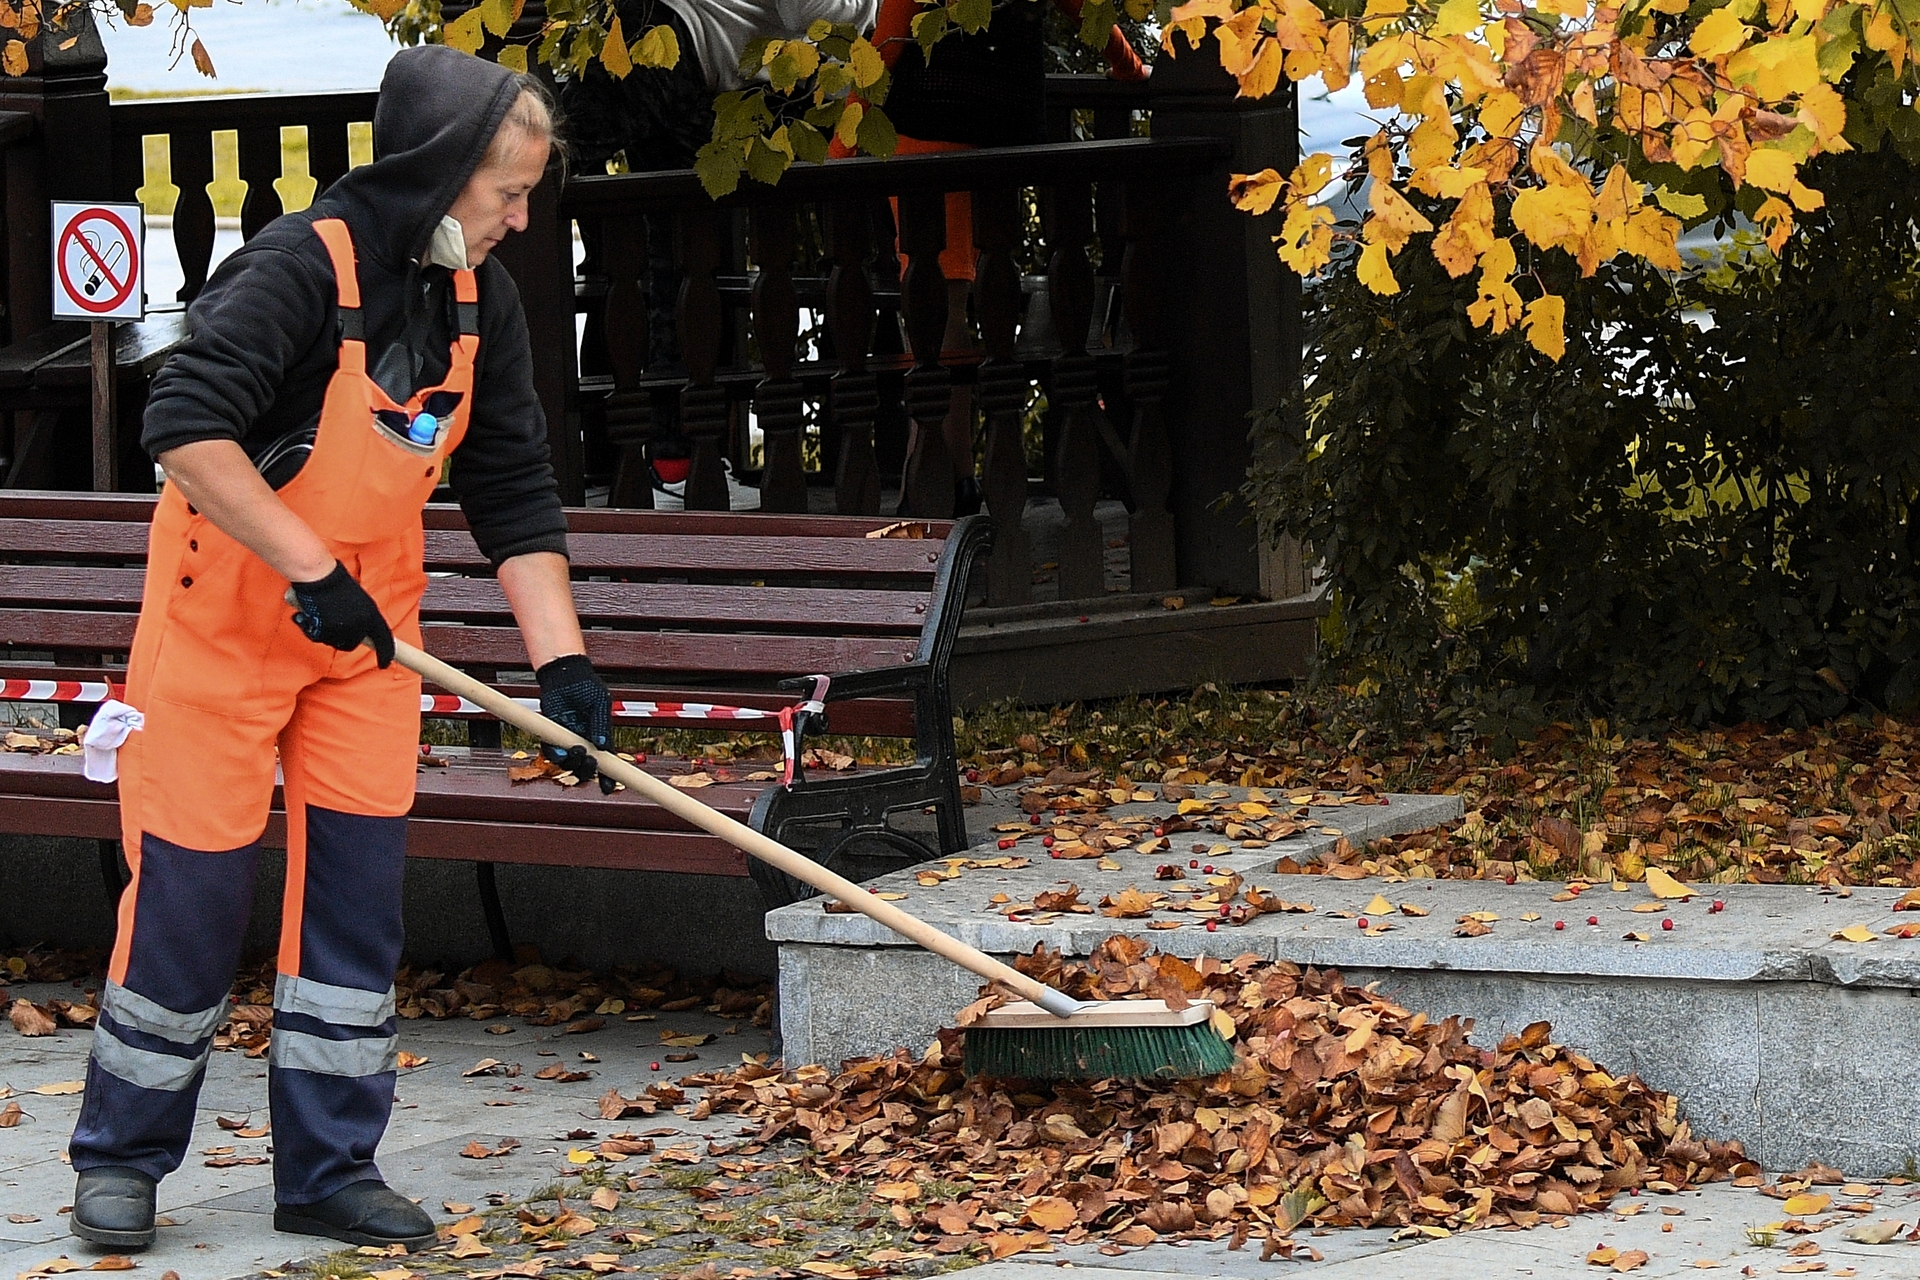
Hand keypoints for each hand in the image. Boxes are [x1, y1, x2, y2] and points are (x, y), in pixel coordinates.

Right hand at [290, 562, 394, 666]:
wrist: (318, 576)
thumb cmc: (337, 582)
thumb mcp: (359, 599)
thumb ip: (363, 615)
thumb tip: (362, 629)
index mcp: (372, 614)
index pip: (384, 639)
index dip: (386, 653)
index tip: (385, 664)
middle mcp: (359, 624)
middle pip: (354, 643)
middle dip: (346, 638)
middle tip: (336, 624)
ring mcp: (342, 629)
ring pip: (336, 642)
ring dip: (329, 634)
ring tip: (322, 614)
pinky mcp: (324, 631)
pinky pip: (318, 638)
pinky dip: (312, 630)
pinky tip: (309, 616)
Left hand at [536, 654, 613, 793]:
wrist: (565, 675)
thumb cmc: (586, 687)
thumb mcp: (600, 703)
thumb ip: (601, 724)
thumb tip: (603, 744)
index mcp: (599, 738)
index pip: (606, 763)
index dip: (608, 778)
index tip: (609, 787)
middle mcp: (583, 743)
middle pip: (586, 768)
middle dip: (588, 770)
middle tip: (591, 760)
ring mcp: (566, 742)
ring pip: (569, 764)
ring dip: (573, 763)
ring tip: (577, 751)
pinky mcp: (549, 736)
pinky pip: (551, 753)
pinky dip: (555, 754)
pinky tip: (560, 750)